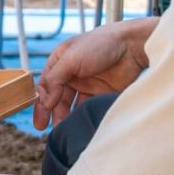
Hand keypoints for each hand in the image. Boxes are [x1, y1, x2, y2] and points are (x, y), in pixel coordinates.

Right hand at [33, 18, 156, 130]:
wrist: (132, 46)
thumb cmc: (100, 44)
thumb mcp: (71, 58)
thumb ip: (55, 79)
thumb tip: (45, 101)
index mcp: (60, 62)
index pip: (45, 85)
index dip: (41, 101)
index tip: (41, 118)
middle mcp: (71, 74)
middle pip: (56, 98)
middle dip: (52, 113)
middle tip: (48, 129)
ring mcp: (86, 84)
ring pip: (71, 106)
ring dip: (65, 118)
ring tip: (62, 130)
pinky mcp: (100, 94)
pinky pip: (87, 108)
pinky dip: (82, 117)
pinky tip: (79, 125)